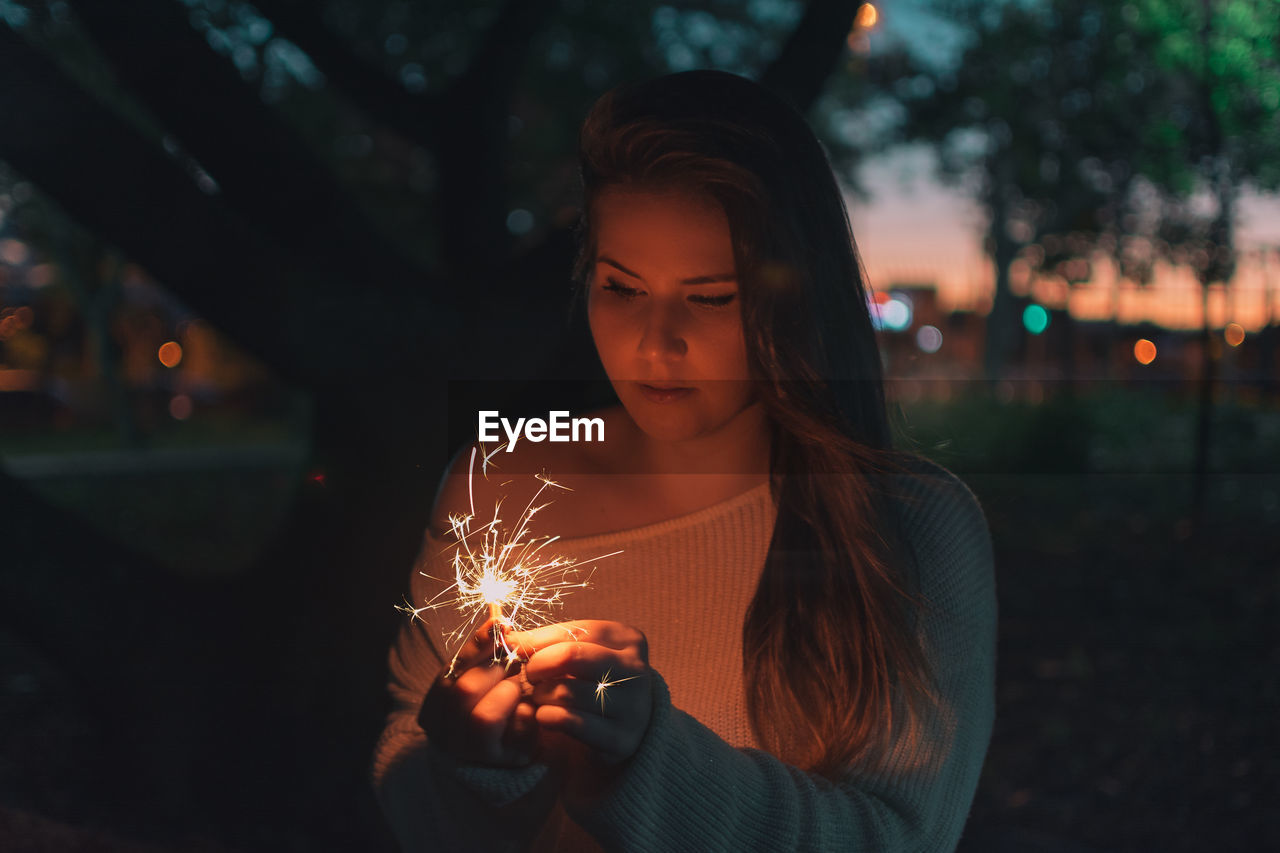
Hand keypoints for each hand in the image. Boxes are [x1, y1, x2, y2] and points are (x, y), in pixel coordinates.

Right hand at [417, 617, 538, 766]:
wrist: (510, 751)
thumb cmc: (492, 702)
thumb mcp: (480, 676)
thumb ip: (484, 651)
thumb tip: (499, 620)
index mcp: (432, 710)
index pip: (449, 671)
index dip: (477, 645)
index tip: (500, 622)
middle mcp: (444, 736)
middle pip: (464, 691)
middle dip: (495, 669)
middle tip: (514, 662)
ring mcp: (472, 754)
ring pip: (484, 717)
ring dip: (508, 693)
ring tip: (517, 689)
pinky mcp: (504, 761)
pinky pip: (516, 730)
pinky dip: (527, 712)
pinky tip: (527, 710)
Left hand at [506, 620, 651, 768]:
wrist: (620, 731)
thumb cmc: (590, 682)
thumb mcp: (577, 654)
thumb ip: (545, 641)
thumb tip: (505, 637)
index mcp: (628, 639)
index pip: (574, 630)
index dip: (538, 640)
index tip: (518, 650)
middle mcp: (636, 670)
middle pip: (570, 656)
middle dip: (538, 666)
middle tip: (529, 676)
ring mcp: (633, 707)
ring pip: (566, 692)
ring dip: (541, 696)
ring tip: (540, 698)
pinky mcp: (621, 739)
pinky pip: (569, 721)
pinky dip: (547, 717)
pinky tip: (545, 717)